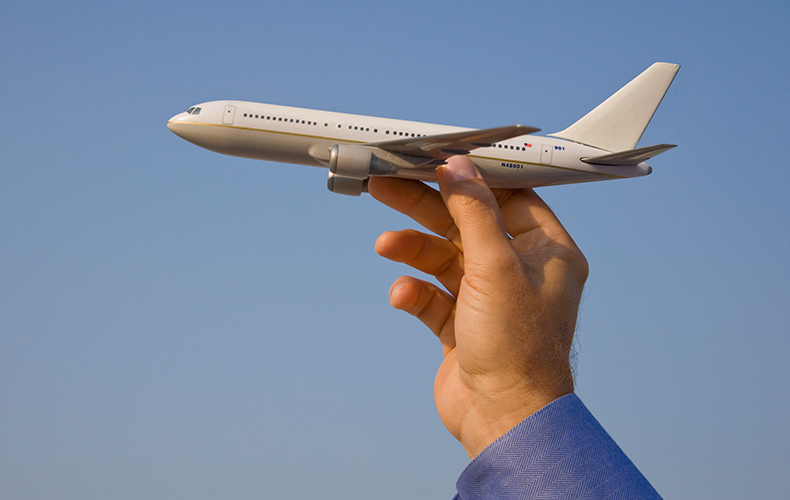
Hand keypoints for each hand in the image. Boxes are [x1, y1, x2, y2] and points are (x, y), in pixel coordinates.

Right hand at [369, 156, 588, 457]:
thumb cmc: (516, 347)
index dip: (469, 178)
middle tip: (385, 185)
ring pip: (444, 259)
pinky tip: (403, 295)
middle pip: (466, 224)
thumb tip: (457, 166)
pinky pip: (433, 296)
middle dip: (426, 207)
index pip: (507, 198)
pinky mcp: (462, 326)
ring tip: (386, 245)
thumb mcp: (495, 267)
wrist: (502, 419)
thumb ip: (473, 211)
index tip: (432, 160)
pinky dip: (415, 291)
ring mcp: (488, 300)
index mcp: (545, 252)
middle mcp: (519, 272)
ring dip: (413, 250)